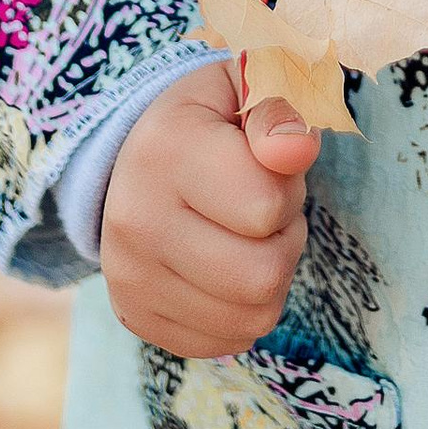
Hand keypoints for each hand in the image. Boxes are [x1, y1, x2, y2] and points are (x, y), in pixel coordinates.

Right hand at [99, 60, 320, 356]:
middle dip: (284, 238)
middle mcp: (135, 220)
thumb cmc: (212, 120)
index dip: (288, 185)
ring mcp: (130, 277)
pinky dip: (245, 310)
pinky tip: (226, 268)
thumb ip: (280, 110)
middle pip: (262, 274)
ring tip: (246, 235)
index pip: (266, 205)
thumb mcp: (248, 87)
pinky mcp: (136, 317)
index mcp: (165, 149)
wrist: (136, 156)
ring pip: (252, 315)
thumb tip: (297, 151)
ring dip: (270, 275)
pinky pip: (227, 341)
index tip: (268, 163)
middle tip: (264, 207)